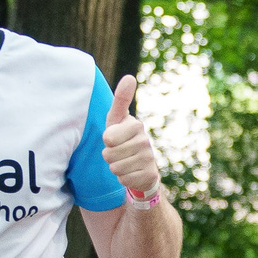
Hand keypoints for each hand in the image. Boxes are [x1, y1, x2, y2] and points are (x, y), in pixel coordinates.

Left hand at [102, 73, 161, 194]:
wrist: (141, 165)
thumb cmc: (123, 138)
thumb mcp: (117, 119)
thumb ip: (120, 99)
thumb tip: (130, 77)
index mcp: (136, 125)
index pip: (108, 138)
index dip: (107, 141)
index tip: (115, 137)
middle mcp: (145, 141)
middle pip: (109, 155)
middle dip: (109, 157)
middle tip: (119, 152)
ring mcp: (149, 159)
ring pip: (115, 168)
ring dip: (116, 168)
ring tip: (125, 162)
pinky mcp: (150, 175)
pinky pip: (124, 180)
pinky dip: (124, 179)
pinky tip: (132, 172)